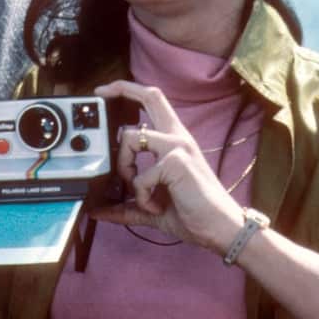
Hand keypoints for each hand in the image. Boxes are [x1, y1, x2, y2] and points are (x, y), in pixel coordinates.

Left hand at [88, 80, 243, 251]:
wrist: (220, 229)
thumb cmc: (193, 214)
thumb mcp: (152, 207)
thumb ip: (128, 205)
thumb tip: (99, 210)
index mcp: (173, 141)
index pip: (153, 102)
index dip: (128, 90)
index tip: (105, 92)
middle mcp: (176, 137)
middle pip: (150, 95)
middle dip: (121, 89)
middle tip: (100, 94)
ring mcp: (177, 147)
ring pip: (129, 137)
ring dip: (124, 168)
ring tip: (140, 191)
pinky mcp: (175, 162)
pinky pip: (139, 177)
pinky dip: (140, 197)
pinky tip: (155, 207)